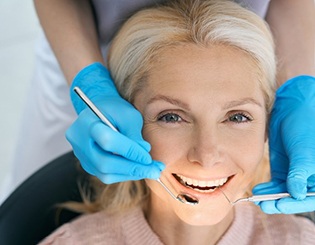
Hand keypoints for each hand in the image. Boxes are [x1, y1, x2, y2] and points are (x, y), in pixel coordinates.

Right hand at [66, 63, 164, 183]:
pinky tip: (138, 169)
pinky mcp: (87, 164)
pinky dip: (124, 174)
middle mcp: (79, 141)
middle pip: (104, 163)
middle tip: (154, 170)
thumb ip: (135, 135)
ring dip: (130, 174)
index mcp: (87, 123)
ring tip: (151, 170)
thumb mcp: (129, 115)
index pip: (108, 142)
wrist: (100, 110)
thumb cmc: (116, 110)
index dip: (130, 151)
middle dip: (132, 168)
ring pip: (105, 173)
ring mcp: (81, 155)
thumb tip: (144, 157)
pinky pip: (105, 175)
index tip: (149, 157)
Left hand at [253, 75, 314, 213]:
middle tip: (265, 205)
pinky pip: (276, 183)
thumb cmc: (305, 126)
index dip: (296, 204)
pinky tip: (258, 189)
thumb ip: (300, 171)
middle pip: (296, 198)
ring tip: (258, 198)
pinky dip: (267, 188)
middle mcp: (309, 178)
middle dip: (281, 203)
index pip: (310, 198)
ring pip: (284, 193)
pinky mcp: (284, 168)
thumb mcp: (304, 150)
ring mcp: (296, 174)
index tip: (280, 205)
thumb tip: (296, 194)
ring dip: (271, 197)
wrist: (293, 109)